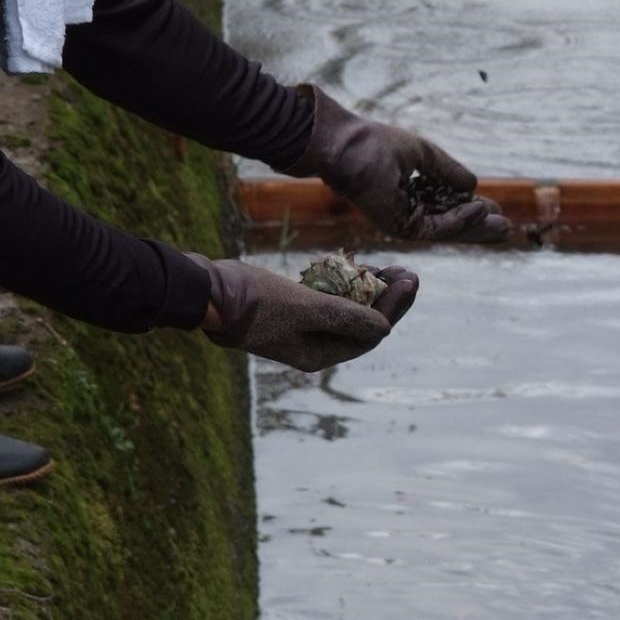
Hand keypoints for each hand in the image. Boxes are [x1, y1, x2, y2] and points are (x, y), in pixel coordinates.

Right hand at [197, 254, 417, 369]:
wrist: (209, 293)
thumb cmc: (256, 300)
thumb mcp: (305, 307)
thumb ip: (347, 318)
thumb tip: (386, 328)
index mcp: (319, 354)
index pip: (371, 333)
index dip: (394, 307)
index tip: (411, 278)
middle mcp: (314, 347)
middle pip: (363, 324)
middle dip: (387, 298)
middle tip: (406, 270)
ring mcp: (301, 329)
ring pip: (348, 311)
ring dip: (368, 289)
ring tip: (385, 265)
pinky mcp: (290, 311)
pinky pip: (328, 300)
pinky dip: (343, 285)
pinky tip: (351, 266)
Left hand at [294, 85, 510, 243]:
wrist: (344, 145)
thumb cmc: (374, 143)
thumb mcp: (424, 154)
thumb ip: (448, 171)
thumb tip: (474, 185)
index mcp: (410, 193)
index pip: (446, 208)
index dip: (471, 211)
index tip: (496, 210)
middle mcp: (407, 210)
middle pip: (451, 225)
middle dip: (479, 227)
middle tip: (507, 229)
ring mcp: (402, 220)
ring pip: (448, 230)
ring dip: (476, 228)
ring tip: (503, 226)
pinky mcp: (398, 226)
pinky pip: (436, 228)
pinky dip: (459, 220)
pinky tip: (479, 209)